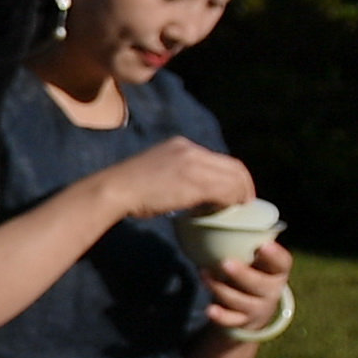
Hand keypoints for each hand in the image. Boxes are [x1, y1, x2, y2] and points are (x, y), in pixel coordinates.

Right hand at [104, 136, 260, 225]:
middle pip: (233, 165)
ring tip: (234, 209)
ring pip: (233, 178)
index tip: (233, 191)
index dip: (232, 175)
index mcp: (181, 145)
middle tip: (242, 202)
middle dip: (243, 185)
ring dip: (239, 195)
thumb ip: (175, 173)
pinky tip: (221, 212)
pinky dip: (229, 202)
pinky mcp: (196, 182)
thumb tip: (188, 190)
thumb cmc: (128, 187)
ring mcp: (194, 165)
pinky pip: (225, 191)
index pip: (219, 158)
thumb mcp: (155, 170)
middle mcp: (192, 150)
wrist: (114, 189)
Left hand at [198, 244, 291, 340]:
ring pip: (241, 301)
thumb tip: (222, 225)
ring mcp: (257, 308)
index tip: (264, 245)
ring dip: (220, 288)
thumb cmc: (251, 274)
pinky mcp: (242, 321)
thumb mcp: (255, 262)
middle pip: (260, 285)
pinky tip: (210, 309)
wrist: (253, 310)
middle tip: (226, 262)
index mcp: (277, 272)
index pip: (283, 263)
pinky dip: (220, 316)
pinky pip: (232, 320)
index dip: (275, 255)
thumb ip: (247, 248)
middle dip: (243, 274)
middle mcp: (271, 290)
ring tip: (203, 274)